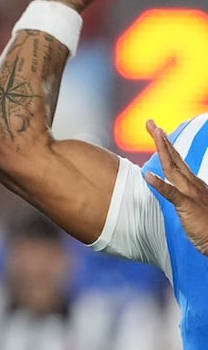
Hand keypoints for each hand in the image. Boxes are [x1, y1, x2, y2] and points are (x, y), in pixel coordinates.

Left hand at [144, 117, 207, 255]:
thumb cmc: (207, 226)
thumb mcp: (192, 206)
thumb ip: (182, 195)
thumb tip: (170, 187)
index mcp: (193, 183)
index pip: (177, 160)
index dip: (166, 145)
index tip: (157, 130)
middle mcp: (192, 184)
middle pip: (174, 158)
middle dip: (162, 139)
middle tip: (151, 123)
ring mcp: (191, 193)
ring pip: (173, 168)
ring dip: (163, 151)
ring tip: (156, 135)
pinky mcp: (187, 206)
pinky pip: (171, 194)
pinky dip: (160, 184)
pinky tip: (148, 176)